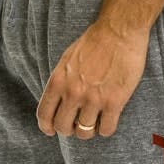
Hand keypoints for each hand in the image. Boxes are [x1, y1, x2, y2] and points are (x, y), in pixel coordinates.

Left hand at [36, 18, 149, 138]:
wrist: (119, 32)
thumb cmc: (94, 41)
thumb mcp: (67, 59)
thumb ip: (61, 81)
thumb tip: (58, 100)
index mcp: (59, 81)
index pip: (44, 114)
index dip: (47, 126)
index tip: (51, 130)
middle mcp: (73, 93)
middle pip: (63, 127)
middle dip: (68, 129)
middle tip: (76, 126)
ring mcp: (94, 99)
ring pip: (84, 132)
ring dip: (88, 130)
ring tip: (94, 123)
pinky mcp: (114, 102)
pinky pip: (106, 129)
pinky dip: (105, 129)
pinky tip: (108, 121)